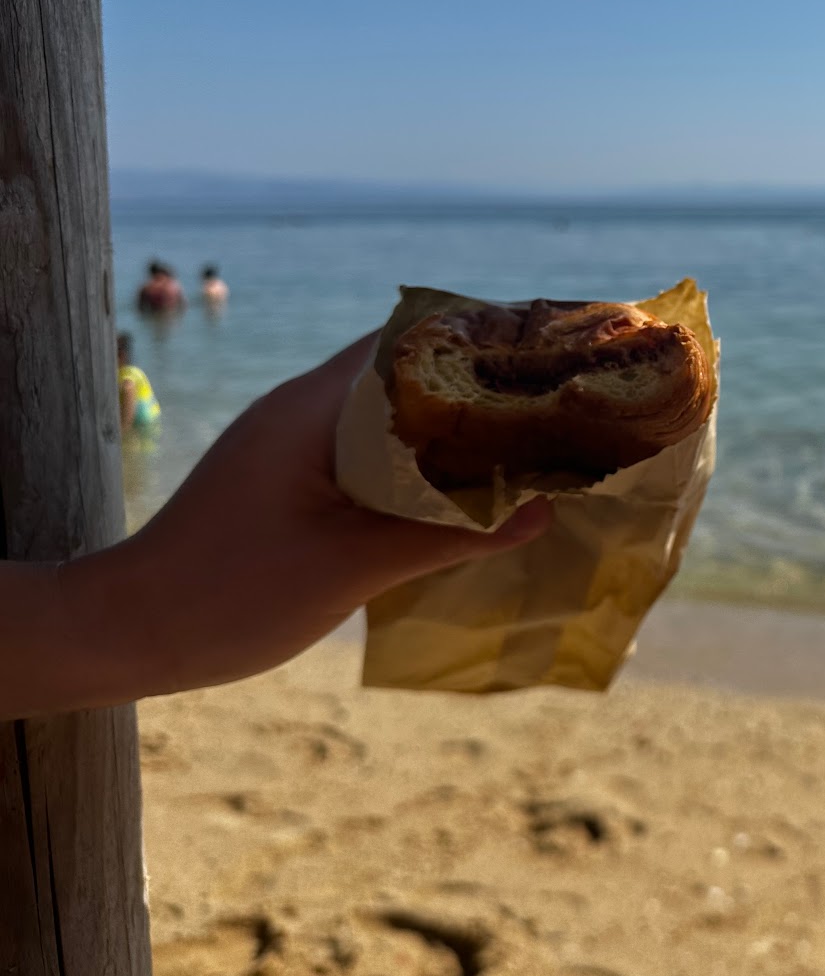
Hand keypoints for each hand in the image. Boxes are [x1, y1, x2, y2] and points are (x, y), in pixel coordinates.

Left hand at [36, 337, 549, 712]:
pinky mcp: (287, 476)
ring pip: (388, 415)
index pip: (408, 342)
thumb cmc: (229, 595)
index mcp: (311, 408)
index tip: (541, 356)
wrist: (125, 633)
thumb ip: (449, 536)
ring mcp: (291, 442)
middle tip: (549, 408)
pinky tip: (457, 494)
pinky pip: (368, 451)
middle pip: (405, 373)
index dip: (477, 342)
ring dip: (447, 429)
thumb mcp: (352, 568)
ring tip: (521, 447)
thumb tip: (543, 511)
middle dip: (476, 388)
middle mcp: (301, 409)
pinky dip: (416, 462)